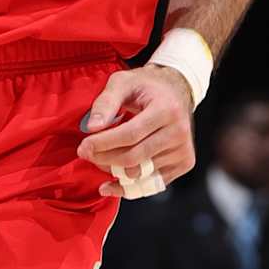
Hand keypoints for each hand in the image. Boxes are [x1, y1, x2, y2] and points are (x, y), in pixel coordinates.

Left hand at [75, 65, 195, 200]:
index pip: (130, 135)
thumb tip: (92, 127)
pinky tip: (113, 181)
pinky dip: (129, 186)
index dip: (103, 144)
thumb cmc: (148, 86)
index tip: (84, 146)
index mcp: (167, 109)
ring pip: (140, 172)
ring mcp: (183, 150)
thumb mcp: (123, 82)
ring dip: (114, 170)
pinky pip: (151, 184)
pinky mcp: (184, 163)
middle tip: (86, 153)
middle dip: (104, 158)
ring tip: (101, 158)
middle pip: (134, 157)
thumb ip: (105, 102)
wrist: (176, 90)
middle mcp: (179, 132)